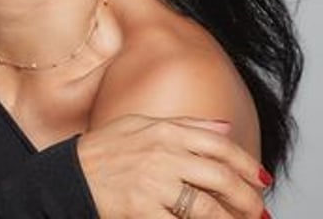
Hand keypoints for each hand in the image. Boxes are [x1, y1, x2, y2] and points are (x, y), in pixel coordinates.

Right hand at [77, 115, 269, 218]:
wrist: (72, 172)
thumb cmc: (106, 148)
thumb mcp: (141, 123)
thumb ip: (187, 124)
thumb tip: (224, 125)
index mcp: (165, 130)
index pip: (219, 144)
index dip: (246, 162)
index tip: (261, 178)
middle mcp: (163, 153)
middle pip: (220, 176)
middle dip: (247, 198)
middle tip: (259, 210)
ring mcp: (153, 182)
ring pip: (207, 207)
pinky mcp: (143, 209)